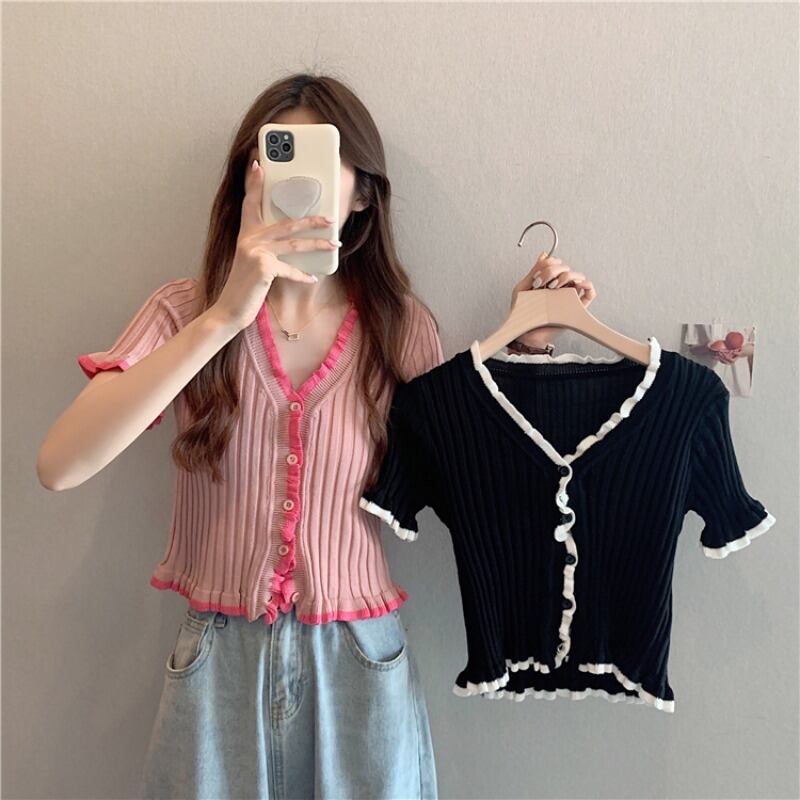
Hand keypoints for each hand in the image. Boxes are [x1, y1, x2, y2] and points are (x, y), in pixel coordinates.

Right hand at [212, 159, 340, 331]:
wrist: (229, 310)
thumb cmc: (244, 288)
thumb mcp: (251, 263)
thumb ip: (265, 250)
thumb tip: (291, 243)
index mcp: (246, 234)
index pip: (250, 203)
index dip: (254, 184)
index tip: (258, 164)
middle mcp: (249, 239)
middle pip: (286, 223)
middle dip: (312, 220)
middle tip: (330, 218)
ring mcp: (255, 252)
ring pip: (295, 243)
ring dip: (318, 244)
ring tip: (334, 244)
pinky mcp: (263, 268)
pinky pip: (290, 269)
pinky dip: (303, 276)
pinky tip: (312, 278)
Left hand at [510, 251, 596, 348]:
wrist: (526, 333)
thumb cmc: (523, 314)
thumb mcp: (523, 289)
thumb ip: (533, 272)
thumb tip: (544, 255)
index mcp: (548, 280)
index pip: (555, 263)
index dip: (547, 265)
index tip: (536, 278)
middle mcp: (560, 286)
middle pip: (565, 268)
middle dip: (552, 271)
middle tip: (542, 283)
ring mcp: (569, 295)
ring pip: (578, 276)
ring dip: (567, 276)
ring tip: (554, 287)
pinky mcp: (576, 306)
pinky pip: (590, 292)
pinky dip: (587, 285)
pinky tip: (577, 286)